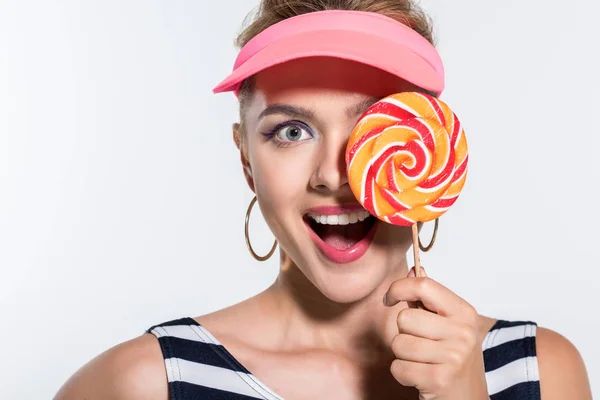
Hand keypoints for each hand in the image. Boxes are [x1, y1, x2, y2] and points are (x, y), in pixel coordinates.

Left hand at [383, 267, 489, 399]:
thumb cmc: (453, 360)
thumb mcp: (448, 326)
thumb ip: (429, 300)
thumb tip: (413, 271)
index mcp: (464, 313)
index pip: (424, 286)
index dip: (399, 288)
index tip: (390, 298)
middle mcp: (463, 332)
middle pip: (404, 318)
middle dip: (404, 333)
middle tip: (422, 346)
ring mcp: (453, 356)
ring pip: (398, 343)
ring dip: (403, 356)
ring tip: (423, 362)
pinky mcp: (440, 378)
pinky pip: (398, 367)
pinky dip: (403, 374)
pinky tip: (420, 377)